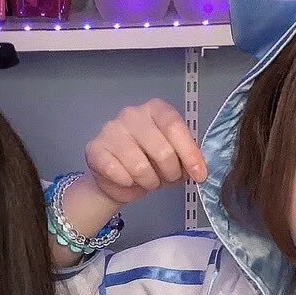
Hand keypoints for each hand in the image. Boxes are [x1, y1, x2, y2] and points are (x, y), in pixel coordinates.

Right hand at [85, 99, 207, 206]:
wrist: (119, 180)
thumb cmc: (151, 164)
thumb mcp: (176, 159)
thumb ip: (188, 158)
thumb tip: (200, 170)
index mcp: (156, 110)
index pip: (175, 127)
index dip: (189, 153)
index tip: (199, 175)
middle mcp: (132, 114)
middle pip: (162, 150)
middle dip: (170, 173)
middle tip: (167, 178)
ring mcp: (111, 129)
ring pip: (140, 167)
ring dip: (149, 181)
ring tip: (148, 180)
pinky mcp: (95, 149)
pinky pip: (118, 173)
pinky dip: (128, 184)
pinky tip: (128, 180)